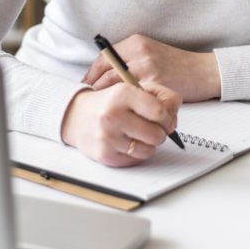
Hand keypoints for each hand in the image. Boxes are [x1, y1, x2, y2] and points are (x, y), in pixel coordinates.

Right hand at [61, 81, 181, 166]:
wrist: (76, 116)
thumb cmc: (112, 102)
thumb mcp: (134, 88)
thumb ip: (161, 97)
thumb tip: (173, 119)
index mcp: (122, 94)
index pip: (159, 112)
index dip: (167, 118)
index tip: (166, 120)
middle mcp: (113, 115)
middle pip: (157, 135)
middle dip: (159, 133)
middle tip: (152, 128)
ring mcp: (108, 137)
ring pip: (149, 150)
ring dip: (149, 144)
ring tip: (138, 134)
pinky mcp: (105, 155)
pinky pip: (136, 160)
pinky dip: (136, 153)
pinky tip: (127, 142)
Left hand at [81, 34, 220, 102]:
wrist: (203, 72)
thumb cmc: (178, 65)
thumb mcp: (152, 54)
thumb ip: (131, 60)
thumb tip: (106, 74)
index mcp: (136, 43)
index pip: (104, 57)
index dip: (91, 74)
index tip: (85, 85)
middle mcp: (139, 52)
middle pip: (105, 71)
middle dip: (94, 88)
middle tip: (87, 101)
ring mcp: (146, 67)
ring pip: (115, 85)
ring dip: (105, 98)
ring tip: (100, 108)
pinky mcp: (154, 82)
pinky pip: (130, 96)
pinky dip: (122, 105)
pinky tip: (119, 112)